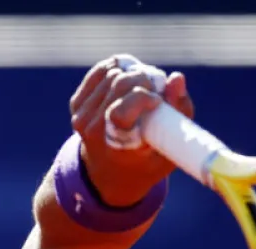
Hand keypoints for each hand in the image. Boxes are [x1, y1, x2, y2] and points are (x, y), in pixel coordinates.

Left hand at [68, 54, 193, 206]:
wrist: (111, 174)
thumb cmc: (148, 160)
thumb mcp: (171, 147)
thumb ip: (178, 112)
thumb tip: (176, 78)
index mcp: (117, 149)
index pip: (120, 113)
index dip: (142, 97)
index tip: (158, 100)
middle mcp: (95, 133)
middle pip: (119, 84)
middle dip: (144, 78)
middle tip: (157, 88)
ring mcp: (82, 118)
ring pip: (111, 74)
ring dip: (133, 73)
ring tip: (146, 87)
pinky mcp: (76, 104)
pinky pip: (101, 70)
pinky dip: (119, 67)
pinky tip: (131, 78)